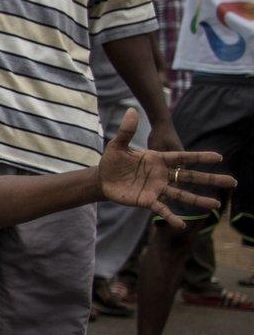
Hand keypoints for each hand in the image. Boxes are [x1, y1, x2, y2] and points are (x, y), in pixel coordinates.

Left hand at [98, 108, 235, 227]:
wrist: (102, 178)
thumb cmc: (112, 160)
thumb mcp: (118, 144)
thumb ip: (126, 130)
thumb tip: (130, 109)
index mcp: (159, 160)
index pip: (183, 158)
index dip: (200, 158)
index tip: (219, 157)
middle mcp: (162, 175)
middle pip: (190, 177)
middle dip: (210, 179)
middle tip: (232, 182)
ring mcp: (156, 189)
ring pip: (181, 195)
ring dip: (198, 200)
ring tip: (216, 205)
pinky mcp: (147, 201)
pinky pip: (162, 209)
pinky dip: (171, 217)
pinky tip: (182, 225)